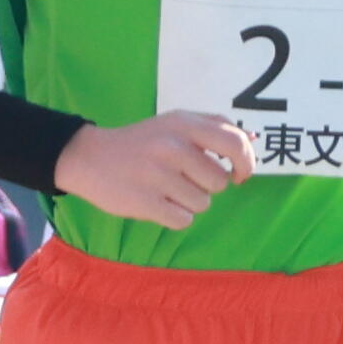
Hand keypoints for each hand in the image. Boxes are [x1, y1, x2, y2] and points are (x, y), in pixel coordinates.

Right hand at [52, 108, 251, 227]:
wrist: (88, 157)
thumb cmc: (140, 142)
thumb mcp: (174, 123)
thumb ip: (213, 128)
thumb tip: (253, 141)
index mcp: (184, 124)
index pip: (235, 143)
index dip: (247, 163)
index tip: (240, 175)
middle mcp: (173, 146)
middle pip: (220, 181)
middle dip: (207, 185)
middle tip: (184, 178)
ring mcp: (158, 175)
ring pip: (202, 203)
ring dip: (189, 201)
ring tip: (166, 189)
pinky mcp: (145, 201)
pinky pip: (183, 220)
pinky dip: (174, 216)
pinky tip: (157, 202)